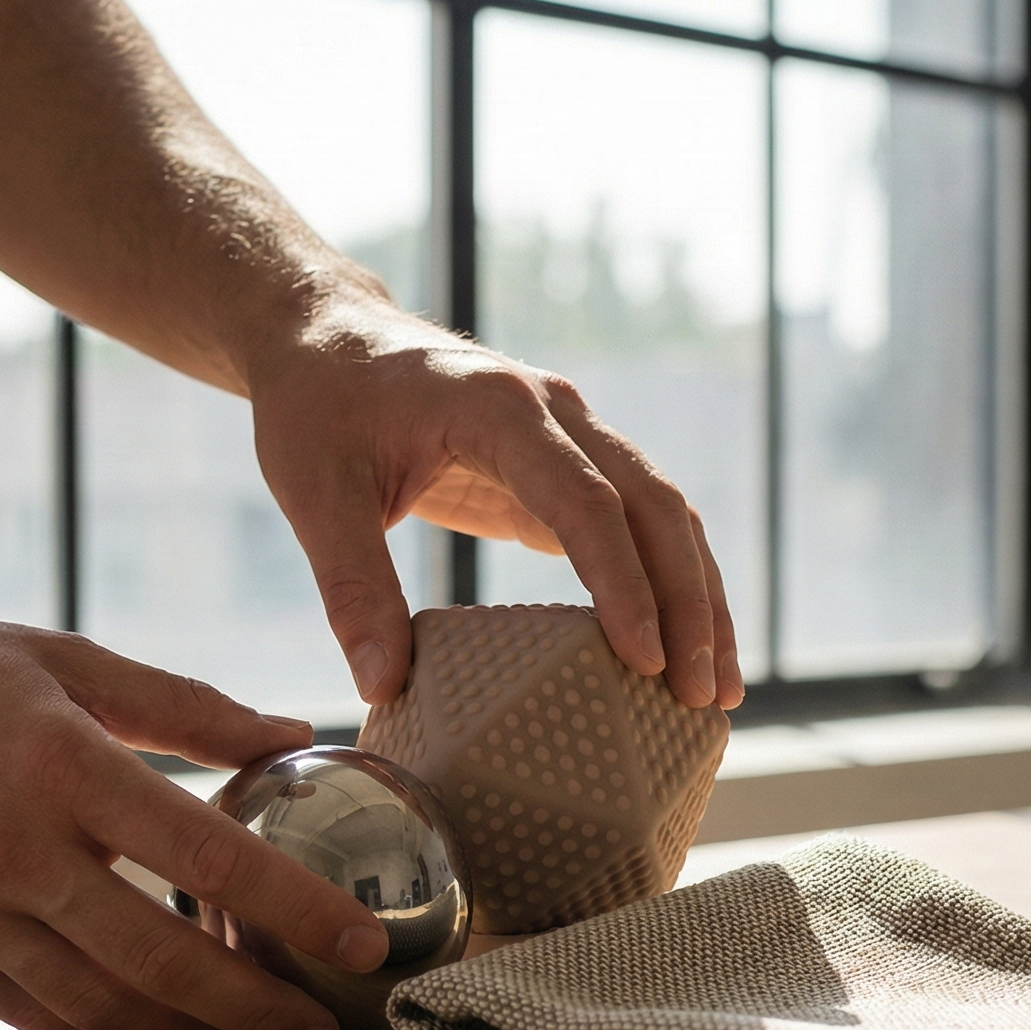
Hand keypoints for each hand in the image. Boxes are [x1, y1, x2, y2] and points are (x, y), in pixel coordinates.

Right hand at [0, 594, 390, 1029]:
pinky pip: (27, 1012)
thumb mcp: (59, 657)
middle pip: (160, 957)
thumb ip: (182, 705)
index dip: (294, 908)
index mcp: (59, 763)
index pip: (205, 852)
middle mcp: (11, 848)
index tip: (361, 943)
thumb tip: (292, 729)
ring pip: (95, 1003)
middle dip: (254, 1010)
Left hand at [243, 291, 745, 710]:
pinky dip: (666, 583)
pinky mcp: (567, 464)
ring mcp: (572, 432)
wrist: (327, 333)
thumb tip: (384, 687)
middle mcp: (555, 409)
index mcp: (498, 406)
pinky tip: (677, 651)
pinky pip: (638, 523)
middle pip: (654, 505)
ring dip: (697, 597)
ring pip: (665, 512)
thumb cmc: (317, 406)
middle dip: (687, 601)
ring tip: (715, 691)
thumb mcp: (315, 495)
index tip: (642, 659)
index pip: (584, 499)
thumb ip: (352, 588)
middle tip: (699, 696)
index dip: (620, 581)